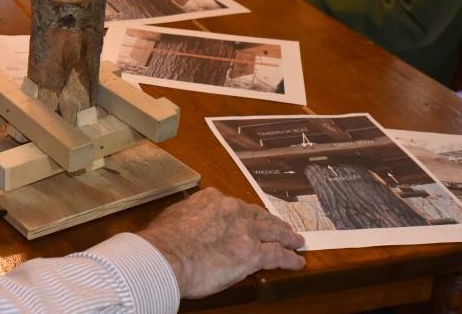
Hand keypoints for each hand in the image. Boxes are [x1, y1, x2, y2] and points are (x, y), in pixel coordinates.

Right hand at [137, 187, 304, 298]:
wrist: (168, 255)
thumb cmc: (164, 240)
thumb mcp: (174, 217)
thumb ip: (187, 217)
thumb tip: (185, 226)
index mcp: (211, 199)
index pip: (233, 206)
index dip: (244, 213)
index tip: (246, 217)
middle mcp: (232, 210)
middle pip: (258, 215)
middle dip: (270, 222)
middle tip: (281, 227)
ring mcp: (245, 230)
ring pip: (273, 231)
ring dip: (286, 236)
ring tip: (295, 240)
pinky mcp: (254, 253)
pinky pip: (278, 254)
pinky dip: (290, 258)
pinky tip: (297, 261)